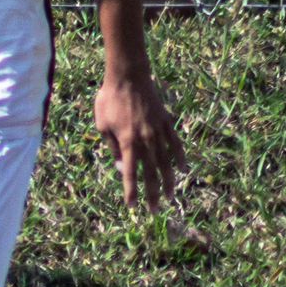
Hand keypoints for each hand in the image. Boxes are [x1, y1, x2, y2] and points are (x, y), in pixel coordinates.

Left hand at [94, 74, 186, 209]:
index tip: (132, 206)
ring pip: (166, 162)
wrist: (128, 76)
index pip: (130, 174)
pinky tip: (183, 169)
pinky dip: (180, 157)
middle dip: (152, 193)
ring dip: (168, 181)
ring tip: (170, 196)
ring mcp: (158, 131)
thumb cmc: (109, 99)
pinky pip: (176, 144)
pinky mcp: (166, 122)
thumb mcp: (102, 124)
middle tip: (154, 210)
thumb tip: (120, 166)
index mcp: (127, 142)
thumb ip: (112, 147)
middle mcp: (146, 140)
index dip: (131, 191)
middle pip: (151, 173)